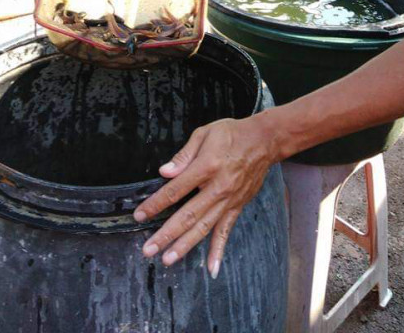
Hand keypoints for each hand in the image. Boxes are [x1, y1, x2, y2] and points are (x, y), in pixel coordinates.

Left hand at [133, 113, 276, 277]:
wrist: (264, 141)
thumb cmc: (231, 133)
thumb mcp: (205, 133)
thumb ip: (184, 155)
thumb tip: (164, 172)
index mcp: (206, 166)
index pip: (175, 189)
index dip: (155, 204)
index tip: (139, 215)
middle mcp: (217, 187)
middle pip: (187, 215)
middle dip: (166, 234)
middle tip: (148, 249)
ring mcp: (228, 200)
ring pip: (204, 227)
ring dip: (185, 245)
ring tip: (168, 259)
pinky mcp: (238, 206)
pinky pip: (226, 231)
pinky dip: (218, 250)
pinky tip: (211, 269)